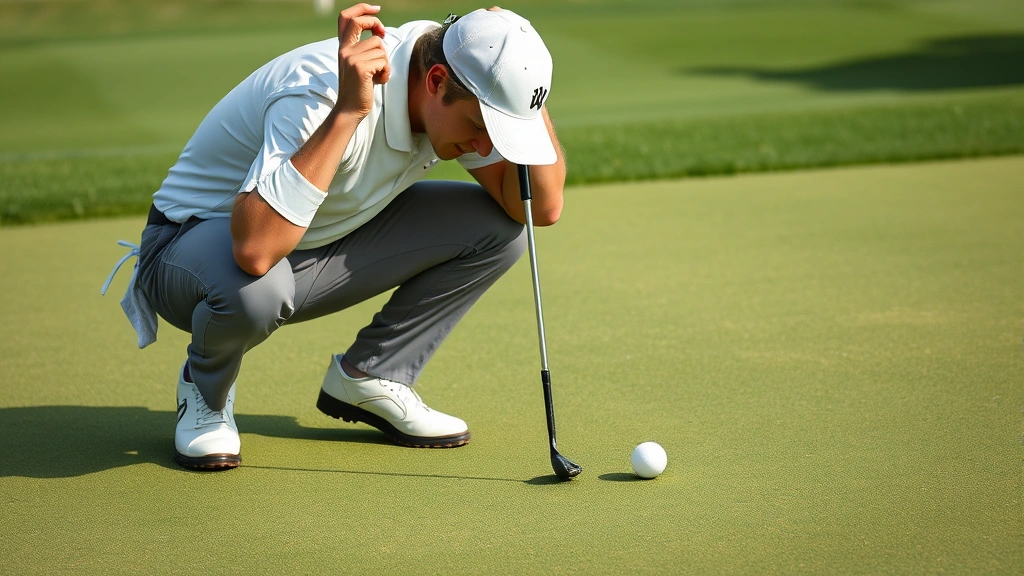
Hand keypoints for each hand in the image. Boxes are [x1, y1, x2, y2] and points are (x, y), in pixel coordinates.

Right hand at [335, 4, 389, 118]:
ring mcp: (351, 58)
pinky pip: (383, 61)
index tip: (376, 9)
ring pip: (380, 47)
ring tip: (378, 75)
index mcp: (343, 47)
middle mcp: (344, 50)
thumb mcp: (359, 64)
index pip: (346, 18)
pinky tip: (378, 82)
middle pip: (363, 23)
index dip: (361, 8)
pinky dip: (386, 72)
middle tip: (383, 34)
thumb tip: (380, 34)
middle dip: (376, 24)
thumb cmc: (359, 88)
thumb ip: (364, 49)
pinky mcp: (360, 68)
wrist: (350, 109)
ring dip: (385, 62)